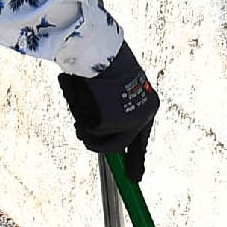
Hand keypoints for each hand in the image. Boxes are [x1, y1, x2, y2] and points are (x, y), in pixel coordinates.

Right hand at [59, 42, 157, 179]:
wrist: (101, 47)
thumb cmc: (105, 63)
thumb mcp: (115, 90)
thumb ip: (114, 112)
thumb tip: (106, 137)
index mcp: (149, 107)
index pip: (141, 142)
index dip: (137, 161)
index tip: (135, 179)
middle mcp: (142, 117)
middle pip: (116, 147)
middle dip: (96, 143)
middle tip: (82, 131)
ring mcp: (126, 121)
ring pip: (97, 138)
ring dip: (84, 126)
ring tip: (81, 99)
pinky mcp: (108, 121)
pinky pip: (86, 127)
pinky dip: (77, 112)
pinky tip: (79, 92)